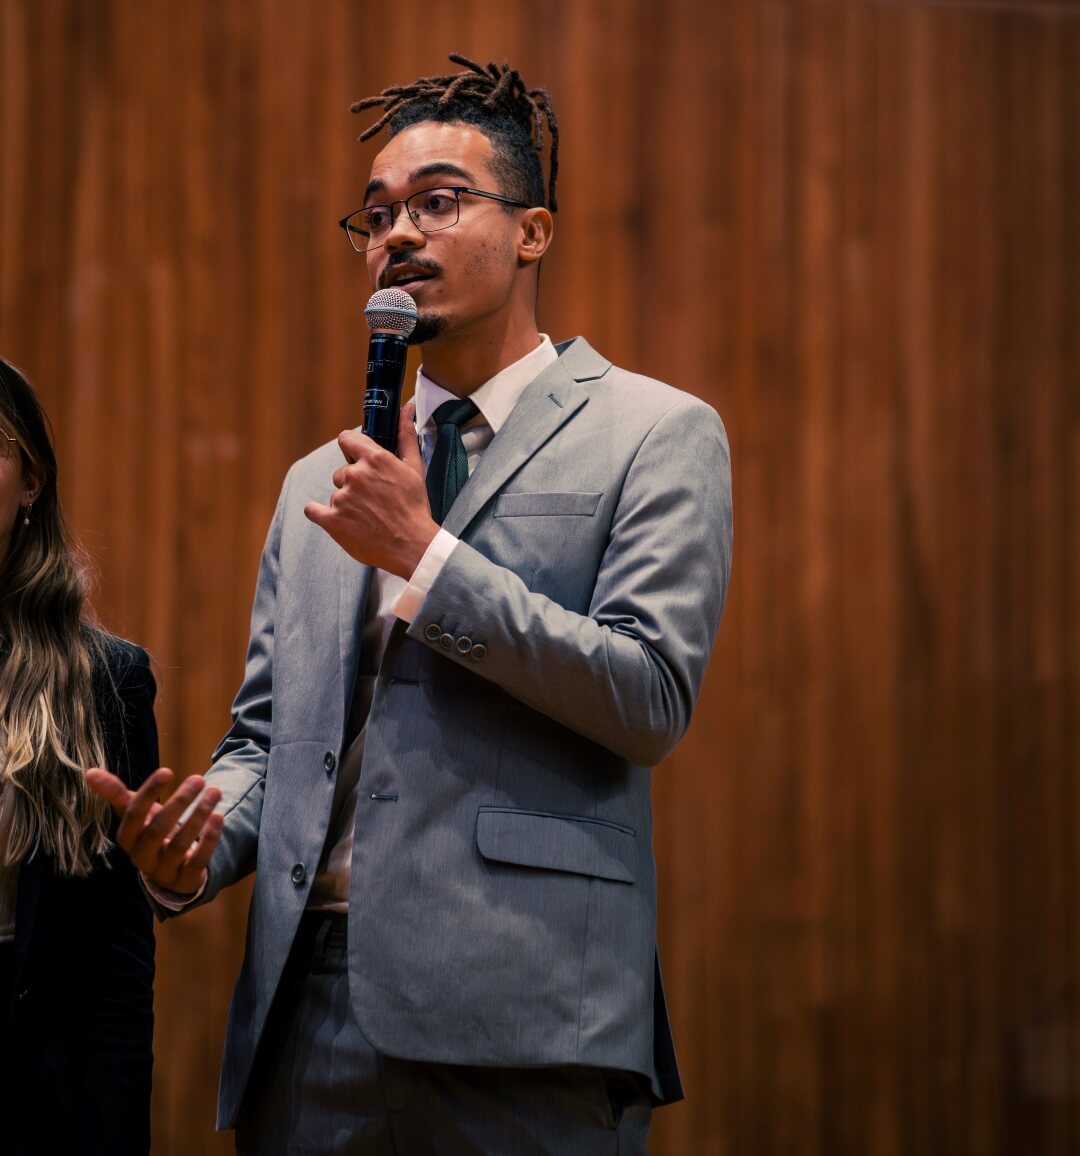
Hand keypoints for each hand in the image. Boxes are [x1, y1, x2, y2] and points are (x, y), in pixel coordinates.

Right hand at [85, 767, 222, 895]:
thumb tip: (88, 772)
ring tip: (215, 792)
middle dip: (179, 802)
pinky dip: (209, 838)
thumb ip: (116, 794)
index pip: (134, 814)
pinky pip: (198, 860)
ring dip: (199, 816)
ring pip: (180, 844)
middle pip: (158, 829)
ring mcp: (163, 870)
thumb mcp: (136, 814)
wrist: (170, 870)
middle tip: (198, 779)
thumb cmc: (151, 832)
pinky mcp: (185, 879)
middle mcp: (141, 856)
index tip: (167, 771)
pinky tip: (219, 816)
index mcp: (127, 838)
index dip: (149, 792)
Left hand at [304, 403, 438, 577]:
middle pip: (342, 472)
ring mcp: (342, 499)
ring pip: (336, 493)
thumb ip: (405, 437)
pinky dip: (320, 513)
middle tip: (373, 499)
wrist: (412, 546)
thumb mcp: (414, 469)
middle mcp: (355, 475)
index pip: (347, 439)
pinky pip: (313, 510)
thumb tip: (406, 411)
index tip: (357, 459)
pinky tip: (335, 519)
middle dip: (354, 483)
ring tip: (367, 517)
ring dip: (346, 503)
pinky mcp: (332, 521)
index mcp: (374, 459)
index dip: (352, 449)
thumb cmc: (415, 508)